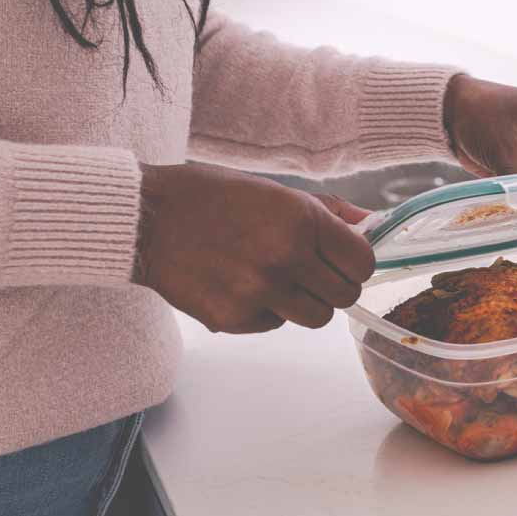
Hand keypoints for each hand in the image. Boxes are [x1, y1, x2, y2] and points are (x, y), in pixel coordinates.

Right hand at [136, 162, 374, 333]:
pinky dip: (267, 311)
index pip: (362, 263)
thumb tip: (371, 224)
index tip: (343, 261)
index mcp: (301, 220)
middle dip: (334, 286)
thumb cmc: (209, 197)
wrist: (145, 219)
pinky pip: (275, 324)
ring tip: (276, 279)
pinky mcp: (235, 318)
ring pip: (316, 318)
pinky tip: (241, 285)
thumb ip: (328, 212)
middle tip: (311, 273)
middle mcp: (285, 258)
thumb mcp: (275, 191)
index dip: (356, 264)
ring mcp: (260, 293)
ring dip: (304, 303)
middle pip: (344, 296)